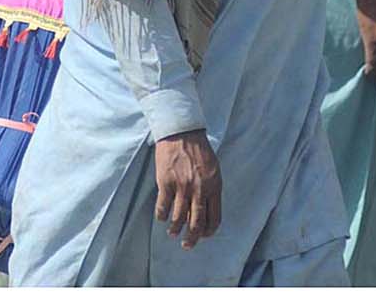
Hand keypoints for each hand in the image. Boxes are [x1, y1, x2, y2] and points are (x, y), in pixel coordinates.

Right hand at [154, 128, 221, 249]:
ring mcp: (182, 186)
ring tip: (172, 232)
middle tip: (186, 244)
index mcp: (214, 186)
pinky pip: (162, 208)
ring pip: (178, 219)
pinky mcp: (166, 182)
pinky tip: (161, 217)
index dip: (207, 232)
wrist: (181, 130)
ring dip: (174, 229)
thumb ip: (211, 188)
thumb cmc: (198, 148)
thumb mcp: (213, 168)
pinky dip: (161, 216)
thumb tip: (205, 210)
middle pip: (196, 224)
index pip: (214, 219)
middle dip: (191, 239)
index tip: (202, 236)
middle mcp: (199, 189)